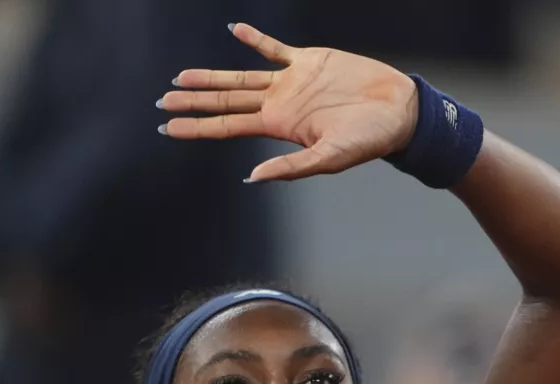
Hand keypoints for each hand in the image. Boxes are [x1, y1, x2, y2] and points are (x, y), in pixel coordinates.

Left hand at [158, 23, 418, 182]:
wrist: (398, 110)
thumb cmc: (369, 140)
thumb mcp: (329, 158)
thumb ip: (291, 167)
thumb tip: (253, 177)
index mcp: (279, 126)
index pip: (227, 126)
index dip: (196, 127)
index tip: (166, 129)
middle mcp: (278, 104)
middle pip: (226, 101)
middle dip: (193, 102)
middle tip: (161, 102)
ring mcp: (291, 81)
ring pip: (241, 76)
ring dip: (211, 76)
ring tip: (181, 76)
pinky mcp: (309, 60)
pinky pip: (275, 48)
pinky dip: (255, 38)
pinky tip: (235, 30)